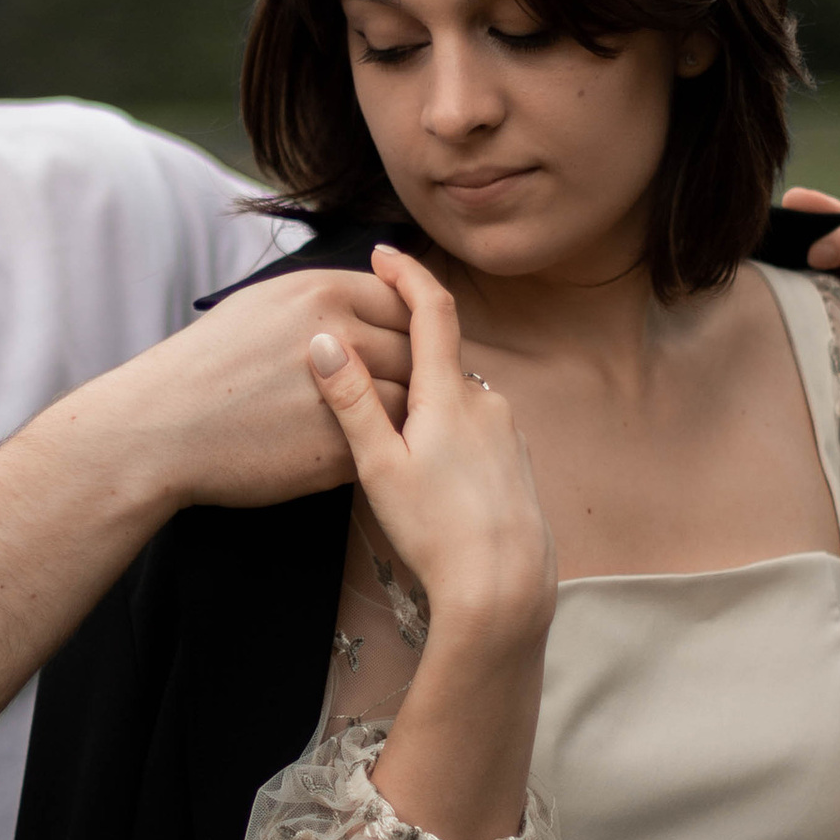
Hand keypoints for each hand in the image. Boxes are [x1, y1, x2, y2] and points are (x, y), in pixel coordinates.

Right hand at [129, 267, 413, 509]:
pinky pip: (388, 443)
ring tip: (398, 424)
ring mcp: (341, 391)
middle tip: (416, 392)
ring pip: (412, 398)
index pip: (403, 300)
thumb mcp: (259, 306)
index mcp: (320, 291)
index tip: (406, 348)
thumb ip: (320, 302)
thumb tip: (364, 304)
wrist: (159, 429)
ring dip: (409, 413)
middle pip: (416, 348)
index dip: (409, 327)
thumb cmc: (203, 369)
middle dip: (417, 371)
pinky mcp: (338, 447)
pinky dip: (386, 447)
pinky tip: (372, 451)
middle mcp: (337, 332)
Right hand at [305, 244, 556, 638]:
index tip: (383, 253)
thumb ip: (351, 401)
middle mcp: (487, 401)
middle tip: (362, 369)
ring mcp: (508, 432)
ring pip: (458, 397)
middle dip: (404, 356)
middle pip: (441, 357)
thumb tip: (323, 341)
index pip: (432, 309)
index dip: (407, 274)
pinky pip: (476, 428)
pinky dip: (448, 431)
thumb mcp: (377, 466)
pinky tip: (428, 472)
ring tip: (389, 438)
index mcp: (450, 393)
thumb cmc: (435, 530)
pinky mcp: (516, 462)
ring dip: (424, 400)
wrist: (503, 587)